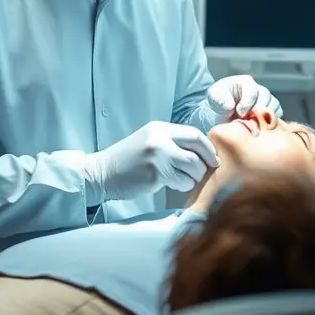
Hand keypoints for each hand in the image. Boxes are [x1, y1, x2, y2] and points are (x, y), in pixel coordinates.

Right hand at [84, 121, 218, 204]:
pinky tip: (170, 184)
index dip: (208, 148)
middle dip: (206, 162)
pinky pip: (182, 182)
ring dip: (193, 177)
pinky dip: (182, 185)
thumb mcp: (150, 142)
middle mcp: (160, 139)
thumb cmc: (129, 160)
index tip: (213, 159)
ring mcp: (158, 156)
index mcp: (160, 128)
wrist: (102, 173)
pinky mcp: (156, 174)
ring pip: (193, 167)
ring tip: (180, 178)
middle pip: (198, 149)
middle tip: (205, 171)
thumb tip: (204, 153)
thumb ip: (173, 143)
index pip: (194, 134)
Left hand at [206, 75, 282, 120]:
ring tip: (252, 124)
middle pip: (266, 98)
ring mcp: (266, 101)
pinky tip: (259, 127)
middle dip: (256, 111)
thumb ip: (220, 99)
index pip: (253, 91)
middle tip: (246, 121)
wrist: (221, 114)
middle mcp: (259, 89)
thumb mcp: (213, 97)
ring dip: (264, 117)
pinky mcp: (270, 112)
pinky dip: (270, 122)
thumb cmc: (218, 102)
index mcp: (246, 82)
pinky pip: (277, 116)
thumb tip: (230, 106)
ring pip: (273, 106)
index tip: (239, 113)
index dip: (247, 103)